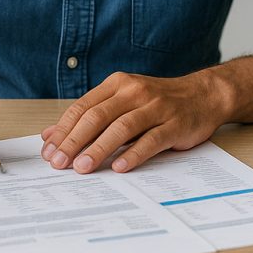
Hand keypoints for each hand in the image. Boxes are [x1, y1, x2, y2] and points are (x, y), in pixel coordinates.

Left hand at [40, 71, 229, 173]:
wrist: (204, 95)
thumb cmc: (158, 102)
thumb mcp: (123, 102)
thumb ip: (90, 116)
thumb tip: (51, 135)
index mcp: (117, 84)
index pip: (83, 107)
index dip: (63, 130)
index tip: (48, 151)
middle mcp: (134, 92)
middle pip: (97, 116)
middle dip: (75, 141)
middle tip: (59, 162)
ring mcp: (156, 107)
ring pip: (121, 128)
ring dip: (99, 148)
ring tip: (82, 167)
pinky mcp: (174, 124)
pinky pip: (151, 140)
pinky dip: (133, 154)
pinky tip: (118, 167)